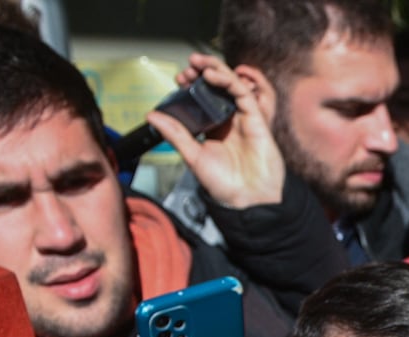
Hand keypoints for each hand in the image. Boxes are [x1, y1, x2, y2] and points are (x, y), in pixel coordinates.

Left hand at [153, 55, 286, 209]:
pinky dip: (228, 80)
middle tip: (188, 67)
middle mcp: (229, 120)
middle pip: (217, 87)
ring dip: (215, 69)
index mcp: (214, 128)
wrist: (248, 200)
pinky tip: (212, 75)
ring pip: (230, 84)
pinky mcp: (256, 119)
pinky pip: (242, 93)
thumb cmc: (225, 185)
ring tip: (198, 63)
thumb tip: (152, 116)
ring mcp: (243, 118)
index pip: (203, 98)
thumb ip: (175, 134)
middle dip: (202, 72)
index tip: (179, 79)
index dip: (192, 85)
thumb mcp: (192, 156)